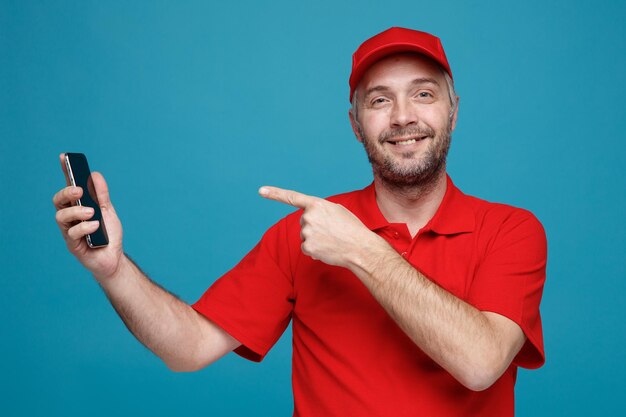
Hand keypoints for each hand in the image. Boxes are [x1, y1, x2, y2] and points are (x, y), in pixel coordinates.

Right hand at [53, 154, 124, 281]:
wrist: (114, 258)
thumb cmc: (108, 234)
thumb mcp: (108, 211)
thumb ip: (101, 195)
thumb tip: (95, 175)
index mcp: (78, 206)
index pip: (69, 186)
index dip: (65, 172)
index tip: (64, 157)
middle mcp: (70, 217)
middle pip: (58, 200)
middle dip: (67, 193)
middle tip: (79, 191)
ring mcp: (69, 230)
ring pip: (61, 216)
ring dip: (77, 212)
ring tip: (92, 213)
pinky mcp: (72, 244)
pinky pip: (71, 233)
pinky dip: (84, 227)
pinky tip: (95, 226)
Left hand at [259, 186, 385, 267]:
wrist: (360, 248)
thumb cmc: (352, 228)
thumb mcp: (337, 210)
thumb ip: (320, 210)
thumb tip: (308, 218)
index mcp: (316, 204)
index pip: (292, 197)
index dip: (275, 193)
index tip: (261, 191)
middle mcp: (308, 217)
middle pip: (303, 222)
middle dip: (314, 227)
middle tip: (332, 231)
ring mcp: (306, 232)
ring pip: (305, 236)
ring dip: (316, 239)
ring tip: (332, 240)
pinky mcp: (307, 246)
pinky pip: (306, 248)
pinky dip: (315, 250)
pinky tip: (327, 249)